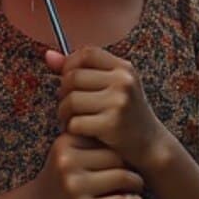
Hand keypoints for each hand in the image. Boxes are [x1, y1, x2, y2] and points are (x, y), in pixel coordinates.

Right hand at [29, 134, 143, 198]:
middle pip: (116, 157)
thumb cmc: (60, 178)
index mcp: (65, 143)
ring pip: (122, 177)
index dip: (120, 148)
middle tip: (136, 172)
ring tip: (137, 186)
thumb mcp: (65, 154)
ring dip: (136, 183)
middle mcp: (68, 162)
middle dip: (130, 166)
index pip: (105, 139)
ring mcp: (76, 186)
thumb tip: (127, 134)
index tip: (128, 155)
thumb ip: (88, 142)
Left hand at [46, 47, 171, 168]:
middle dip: (64, 94)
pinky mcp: (112, 123)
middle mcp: (123, 81)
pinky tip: (81, 133)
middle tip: (69, 107)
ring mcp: (118, 102)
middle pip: (73, 77)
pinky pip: (75, 123)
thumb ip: (81, 70)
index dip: (70, 65)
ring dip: (64, 114)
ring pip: (71, 101)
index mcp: (124, 68)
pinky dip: (72, 130)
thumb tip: (48, 55)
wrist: (150, 145)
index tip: (69, 81)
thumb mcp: (111, 87)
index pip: (87, 53)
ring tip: (72, 120)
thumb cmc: (126, 115)